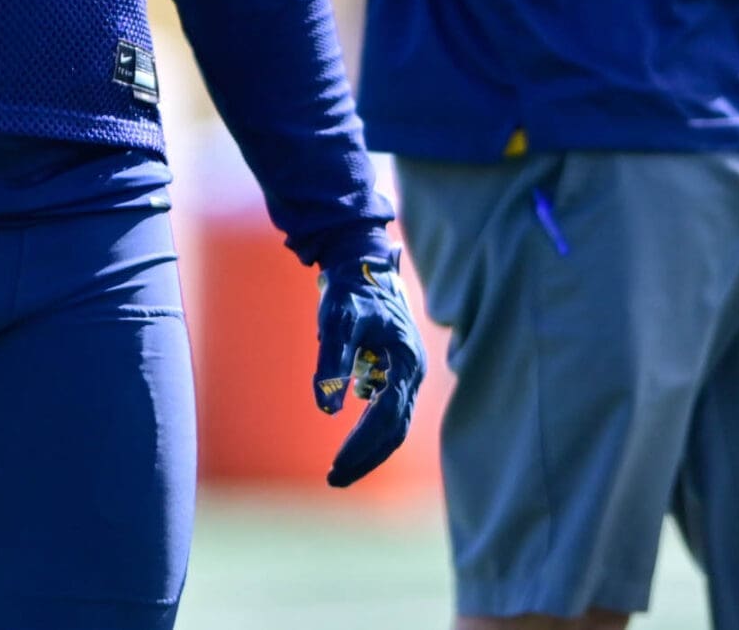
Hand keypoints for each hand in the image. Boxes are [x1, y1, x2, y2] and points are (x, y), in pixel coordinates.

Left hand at [314, 248, 425, 488]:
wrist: (362, 260)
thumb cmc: (350, 289)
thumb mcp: (337, 320)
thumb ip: (332, 363)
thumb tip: (327, 410)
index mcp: (405, 363)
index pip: (386, 418)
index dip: (362, 445)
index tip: (335, 467)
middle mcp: (411, 373)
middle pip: (394, 430)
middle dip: (365, 457)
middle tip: (334, 479)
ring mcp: (406, 372)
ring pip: (392, 423)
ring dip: (368, 448)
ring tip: (339, 470)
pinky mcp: (395, 370)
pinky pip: (387, 410)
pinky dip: (370, 430)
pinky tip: (350, 440)